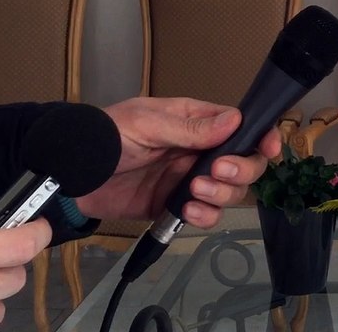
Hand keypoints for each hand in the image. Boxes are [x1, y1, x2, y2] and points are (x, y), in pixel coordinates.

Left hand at [75, 97, 280, 226]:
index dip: (261, 137)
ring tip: (194, 193)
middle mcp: (198, 151)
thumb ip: (190, 127)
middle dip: (240, 171)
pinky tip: (188, 212)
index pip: (242, 127)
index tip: (269, 148)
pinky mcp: (173, 206)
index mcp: (196, 122)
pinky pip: (203, 215)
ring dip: (221, 195)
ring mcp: (187, 180)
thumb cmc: (103, 136)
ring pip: (229, 192)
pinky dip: (203, 216)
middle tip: (218, 173)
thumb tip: (234, 121)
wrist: (69, 175)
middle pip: (244, 164)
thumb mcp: (146, 123)